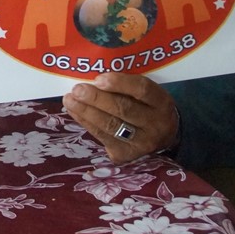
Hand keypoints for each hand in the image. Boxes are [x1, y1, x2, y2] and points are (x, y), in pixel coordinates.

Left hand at [62, 72, 178, 163]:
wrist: (164, 138)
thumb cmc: (147, 107)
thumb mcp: (147, 94)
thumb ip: (126, 86)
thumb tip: (94, 78)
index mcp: (162, 102)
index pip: (142, 90)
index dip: (120, 84)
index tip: (98, 78)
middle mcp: (155, 124)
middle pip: (124, 109)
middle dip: (97, 99)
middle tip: (77, 89)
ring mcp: (141, 143)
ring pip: (111, 126)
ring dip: (86, 111)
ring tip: (69, 99)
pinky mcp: (126, 155)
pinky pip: (102, 137)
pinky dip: (86, 123)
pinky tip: (74, 112)